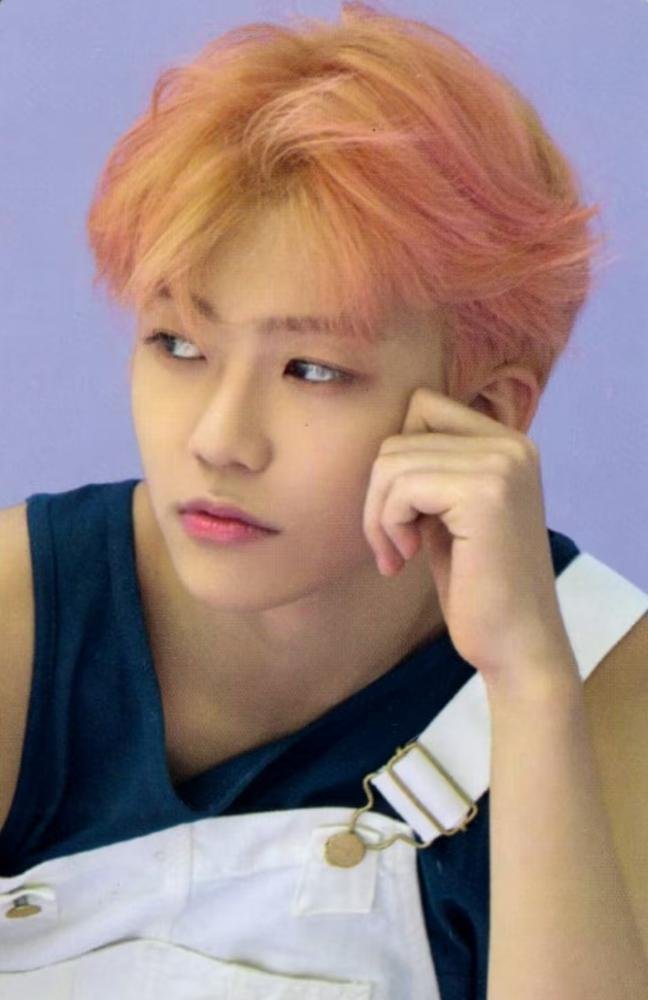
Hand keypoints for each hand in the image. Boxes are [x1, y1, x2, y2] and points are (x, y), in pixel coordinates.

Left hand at [363, 386, 578, 689]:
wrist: (516, 644)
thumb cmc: (477, 587)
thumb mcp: (450, 513)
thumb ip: (432, 470)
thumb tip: (384, 441)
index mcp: (508, 443)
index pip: (422, 406)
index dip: (397, 460)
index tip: (401, 512)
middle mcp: (512, 445)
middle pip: (400, 435)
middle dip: (379, 493)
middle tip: (391, 544)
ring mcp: (502, 465)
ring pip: (392, 460)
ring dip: (379, 514)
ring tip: (397, 553)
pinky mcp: (485, 493)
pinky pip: (401, 487)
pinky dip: (388, 524)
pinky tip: (406, 559)